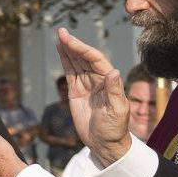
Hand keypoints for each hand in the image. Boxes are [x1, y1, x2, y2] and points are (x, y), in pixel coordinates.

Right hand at [56, 28, 132, 164]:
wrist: (105, 144)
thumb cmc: (115, 129)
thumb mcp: (117, 111)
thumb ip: (115, 91)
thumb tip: (114, 72)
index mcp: (110, 81)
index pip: (95, 60)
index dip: (83, 49)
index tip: (70, 40)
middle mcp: (99, 79)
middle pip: (85, 58)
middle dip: (74, 45)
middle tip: (61, 33)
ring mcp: (87, 84)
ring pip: (77, 62)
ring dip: (69, 49)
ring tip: (59, 36)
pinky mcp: (77, 92)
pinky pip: (70, 72)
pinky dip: (65, 61)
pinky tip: (61, 50)